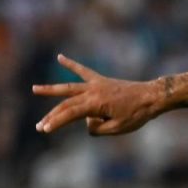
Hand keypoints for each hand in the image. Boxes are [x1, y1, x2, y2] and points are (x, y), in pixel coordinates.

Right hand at [32, 54, 163, 135]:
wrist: (152, 97)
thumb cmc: (138, 115)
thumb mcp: (118, 128)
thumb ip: (98, 129)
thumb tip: (87, 123)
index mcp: (95, 104)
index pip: (70, 114)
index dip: (56, 122)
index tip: (45, 129)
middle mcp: (92, 92)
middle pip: (66, 104)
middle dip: (52, 115)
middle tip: (39, 126)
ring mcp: (96, 84)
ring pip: (69, 87)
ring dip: (51, 89)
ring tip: (34, 89)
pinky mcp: (101, 81)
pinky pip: (84, 71)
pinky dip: (72, 64)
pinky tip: (60, 57)